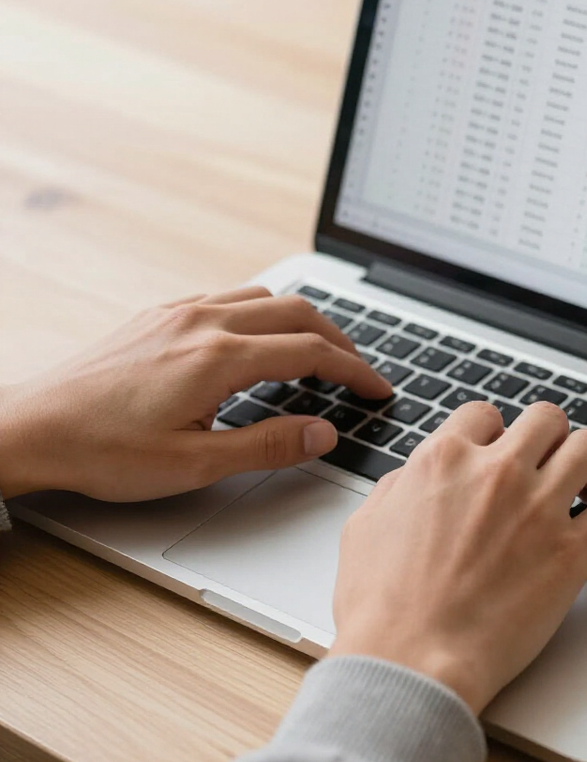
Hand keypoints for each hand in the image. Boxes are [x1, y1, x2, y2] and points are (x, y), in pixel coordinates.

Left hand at [0, 288, 391, 501]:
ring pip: (264, 296)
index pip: (311, 352)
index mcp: (219, 358)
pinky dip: (263, 314)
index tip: (377, 388)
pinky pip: (229, 297)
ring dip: (301, 321)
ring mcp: (180, 312)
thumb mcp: (194, 464)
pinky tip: (258, 342)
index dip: (355, 371)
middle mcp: (204, 322)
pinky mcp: (160, 314)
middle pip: (298, 312)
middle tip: (357, 371)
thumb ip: (268, 446)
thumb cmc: (102, 450)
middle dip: (339, 340)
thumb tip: (323, 432)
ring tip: (316, 355)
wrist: (31, 427)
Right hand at [328, 401, 586, 713]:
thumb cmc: (382, 607)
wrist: (412, 663)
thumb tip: (416, 478)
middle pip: (546, 418)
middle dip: (549, 435)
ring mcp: (539, 508)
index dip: (494, 433)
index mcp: (445, 460)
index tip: (500, 451)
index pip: (485, 414)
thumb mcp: (366, 526)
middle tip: (550, 459)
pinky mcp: (571, 552)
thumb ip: (399, 487)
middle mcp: (497, 473)